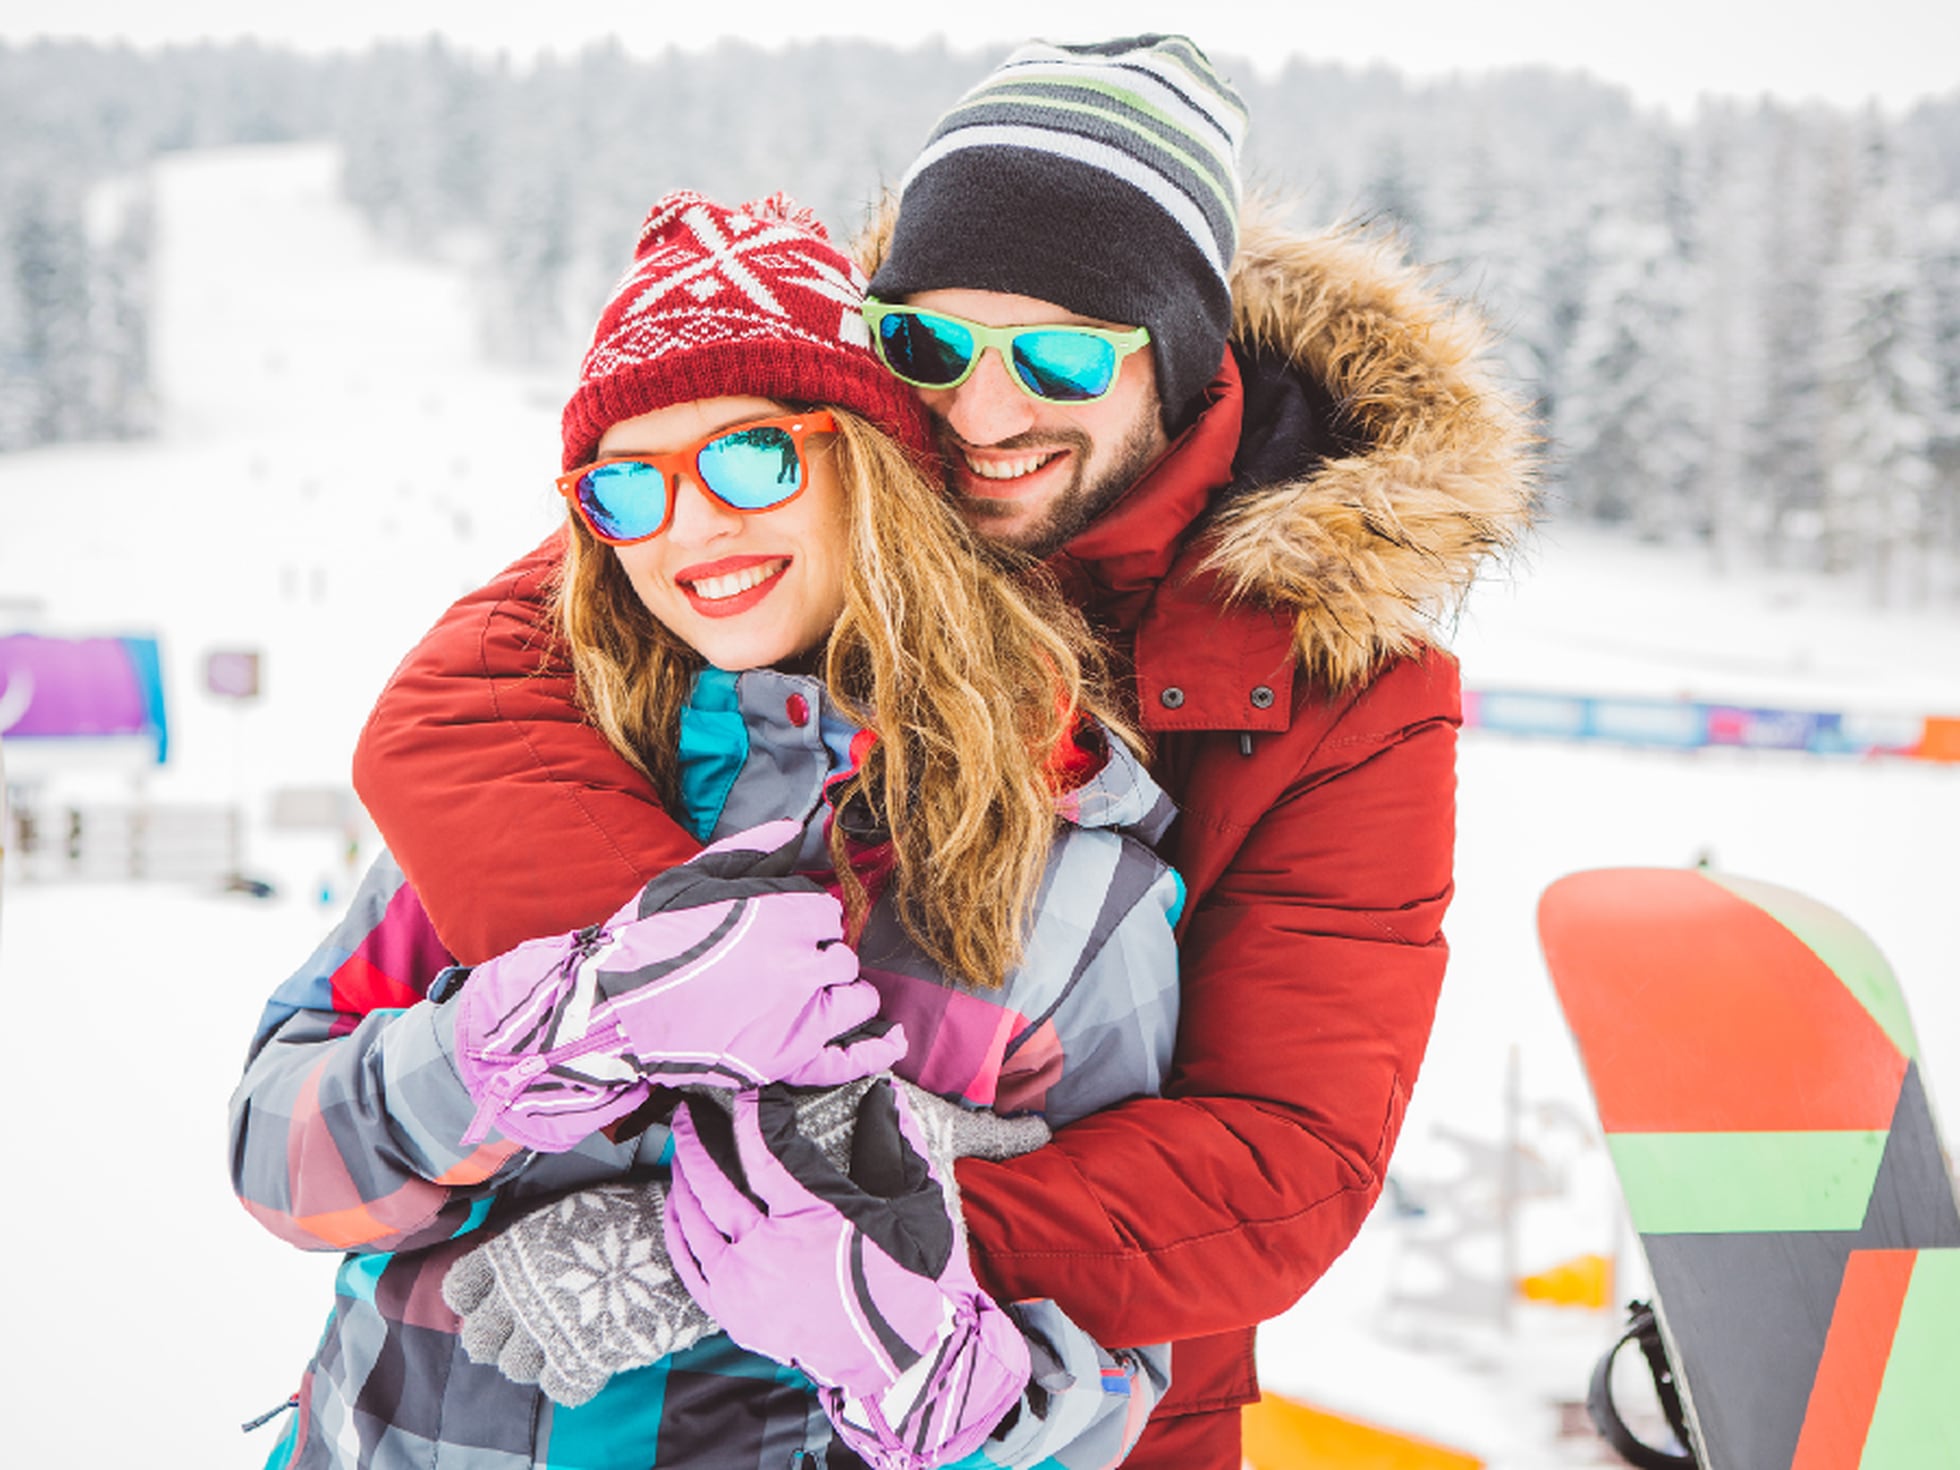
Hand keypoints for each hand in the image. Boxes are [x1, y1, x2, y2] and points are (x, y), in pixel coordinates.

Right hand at [455, 820, 906, 1151]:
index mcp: (781, 915)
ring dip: (841, 991)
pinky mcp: (786, 1061)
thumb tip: (796, 828)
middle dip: (818, 954)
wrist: (612, 1010)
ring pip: (854, 996)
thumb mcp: (693, 879)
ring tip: (812, 993)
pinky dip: (874, 1049)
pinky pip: (848, 1056)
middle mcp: (799, 965)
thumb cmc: (648, 941)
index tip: (778, 929)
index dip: (803, 919)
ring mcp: (796, 1017)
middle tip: (782, 964)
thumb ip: (750, 853)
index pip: (824, 911)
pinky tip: (892, 1040)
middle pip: (839, 953)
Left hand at [663, 1081, 1029, 1466]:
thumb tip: (885, 1094)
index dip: (752, 1113)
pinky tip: (677, 1211)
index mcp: (812, 1215)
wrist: (903, 1355)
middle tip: (687, 1113)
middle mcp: (768, 1249)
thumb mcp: (914, 1204)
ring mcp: (745, 1286)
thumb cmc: (910, 1276)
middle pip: (712, 1183)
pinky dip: (679, 1233)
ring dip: (681, 1182)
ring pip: (694, 1222)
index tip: (747, 1093)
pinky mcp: (736, 1315)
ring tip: (679, 1154)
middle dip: (694, 1139)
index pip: (764, 1148)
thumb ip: (893, 1143)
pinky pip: (690, 1267)